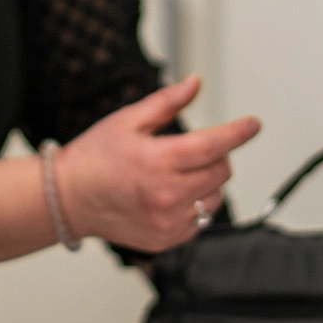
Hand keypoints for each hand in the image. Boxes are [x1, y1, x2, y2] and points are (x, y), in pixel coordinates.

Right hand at [54, 75, 260, 251]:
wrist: (69, 198)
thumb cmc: (95, 157)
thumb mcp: (128, 120)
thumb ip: (167, 102)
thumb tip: (195, 84)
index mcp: (158, 161)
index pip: (213, 146)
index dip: (238, 133)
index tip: (253, 125)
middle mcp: (166, 195)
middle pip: (220, 172)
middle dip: (217, 155)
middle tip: (193, 149)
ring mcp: (167, 222)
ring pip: (216, 198)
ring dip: (209, 182)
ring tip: (180, 173)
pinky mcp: (166, 239)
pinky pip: (201, 220)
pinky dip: (197, 205)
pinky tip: (172, 195)